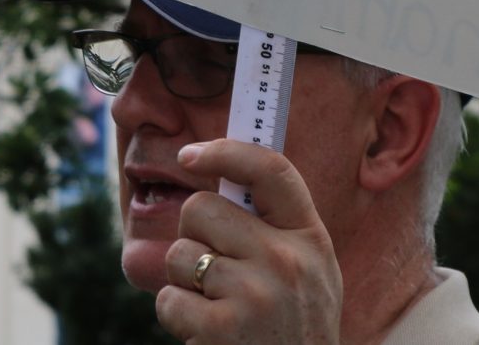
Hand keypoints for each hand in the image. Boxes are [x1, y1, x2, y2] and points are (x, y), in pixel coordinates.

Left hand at [153, 140, 342, 343]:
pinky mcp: (224, 329)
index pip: (271, 171)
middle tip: (214, 270)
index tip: (190, 155)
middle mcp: (287, 260)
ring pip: (179, 253)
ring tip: (216, 307)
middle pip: (200, 208)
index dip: (226, 152)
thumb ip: (273, 227)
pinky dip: (175, 316)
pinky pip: (169, 298)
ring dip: (184, 281)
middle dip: (193, 235)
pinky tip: (205, 332)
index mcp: (310, 239)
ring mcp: (256, 294)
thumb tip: (213, 172)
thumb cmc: (293, 326)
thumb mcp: (307, 271)